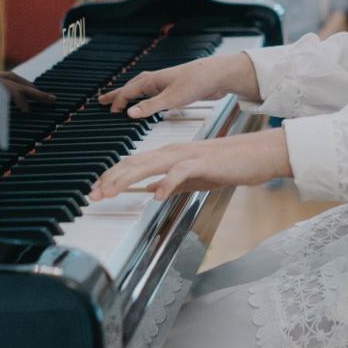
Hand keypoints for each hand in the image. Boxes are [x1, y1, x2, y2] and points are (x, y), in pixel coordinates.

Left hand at [88, 129, 291, 201]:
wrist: (254, 156)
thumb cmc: (227, 166)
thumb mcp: (193, 178)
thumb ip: (172, 183)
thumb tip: (153, 191)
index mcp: (169, 155)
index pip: (133, 163)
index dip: (113, 177)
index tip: (97, 191)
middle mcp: (172, 151)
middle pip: (134, 162)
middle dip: (111, 179)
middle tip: (93, 194)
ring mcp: (186, 155)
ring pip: (150, 164)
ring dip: (128, 178)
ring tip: (111, 191)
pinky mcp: (201, 162)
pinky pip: (180, 172)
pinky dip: (166, 183)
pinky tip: (156, 195)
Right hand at [96, 53, 259, 118]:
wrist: (217, 75)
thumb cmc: (196, 82)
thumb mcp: (172, 98)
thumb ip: (150, 107)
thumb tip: (129, 113)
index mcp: (152, 81)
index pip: (128, 91)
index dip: (118, 101)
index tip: (109, 111)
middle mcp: (157, 81)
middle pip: (131, 87)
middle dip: (117, 94)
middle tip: (102, 100)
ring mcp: (166, 84)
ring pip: (142, 89)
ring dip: (130, 95)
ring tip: (123, 101)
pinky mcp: (175, 89)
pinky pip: (154, 94)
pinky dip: (146, 99)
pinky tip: (149, 104)